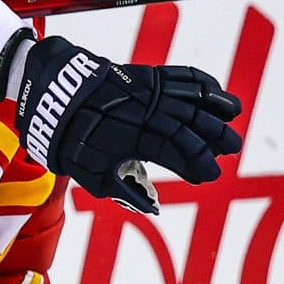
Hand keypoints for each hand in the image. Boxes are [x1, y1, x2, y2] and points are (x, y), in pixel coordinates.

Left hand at [1, 33, 242, 214]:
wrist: (50, 94)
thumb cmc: (68, 139)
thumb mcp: (89, 174)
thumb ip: (123, 190)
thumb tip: (153, 207)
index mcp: (134, 136)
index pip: (175, 150)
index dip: (196, 162)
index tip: (210, 174)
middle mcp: (145, 110)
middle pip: (190, 122)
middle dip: (214, 136)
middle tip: (232, 149)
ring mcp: (145, 90)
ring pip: (189, 96)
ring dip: (214, 105)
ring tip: (233, 116)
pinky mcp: (143, 75)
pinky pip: (177, 75)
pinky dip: (199, 82)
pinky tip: (214, 90)